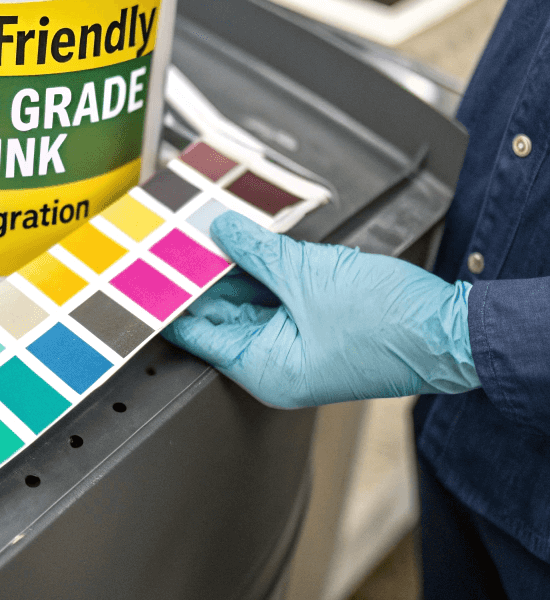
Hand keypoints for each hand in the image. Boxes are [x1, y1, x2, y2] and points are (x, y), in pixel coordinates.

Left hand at [163, 212, 479, 407]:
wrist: (452, 329)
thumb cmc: (391, 325)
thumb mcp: (308, 276)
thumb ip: (256, 252)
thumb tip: (221, 231)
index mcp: (265, 368)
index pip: (198, 333)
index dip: (170, 299)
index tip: (147, 273)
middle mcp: (276, 363)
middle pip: (220, 314)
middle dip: (200, 275)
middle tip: (174, 237)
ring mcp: (297, 345)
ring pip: (248, 300)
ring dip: (231, 267)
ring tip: (204, 231)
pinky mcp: (317, 324)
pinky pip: (276, 295)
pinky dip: (261, 270)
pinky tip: (245, 241)